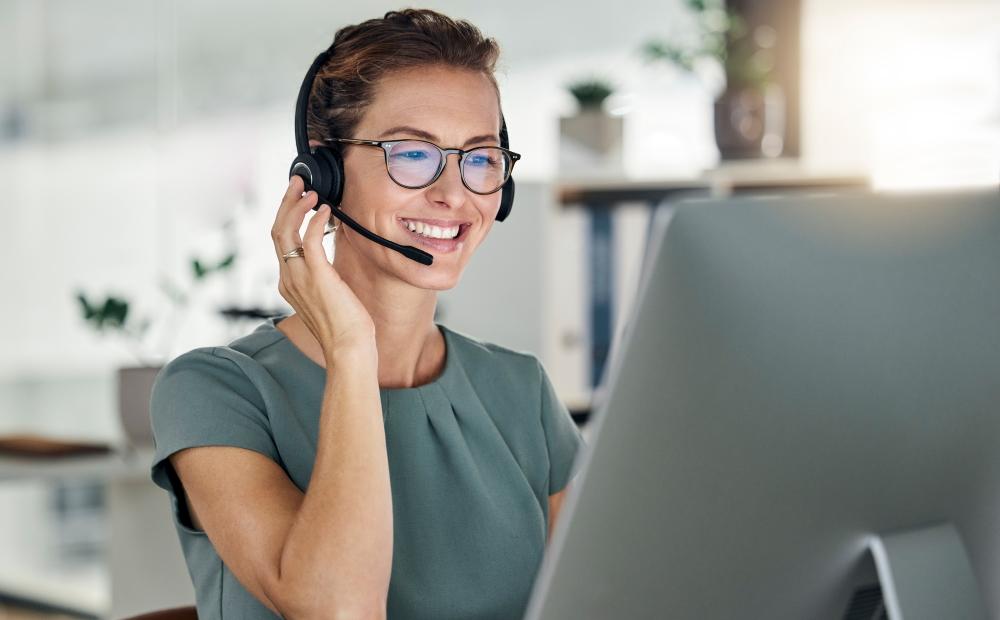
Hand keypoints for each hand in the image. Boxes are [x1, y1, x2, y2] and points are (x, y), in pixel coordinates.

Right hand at [271, 176, 375, 358]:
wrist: (348, 349)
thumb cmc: (346, 327)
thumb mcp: (331, 295)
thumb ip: (325, 275)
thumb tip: (333, 256)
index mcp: (289, 282)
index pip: (280, 241)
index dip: (286, 216)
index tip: (298, 198)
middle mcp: (288, 278)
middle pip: (276, 230)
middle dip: (285, 203)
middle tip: (297, 184)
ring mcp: (299, 277)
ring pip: (285, 231)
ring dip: (296, 207)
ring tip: (310, 192)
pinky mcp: (317, 277)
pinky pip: (309, 240)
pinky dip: (315, 221)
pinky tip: (326, 211)